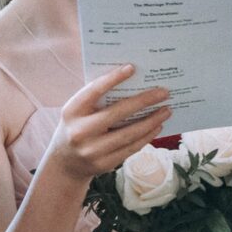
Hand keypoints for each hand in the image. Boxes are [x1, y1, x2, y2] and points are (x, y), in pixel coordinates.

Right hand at [50, 64, 171, 182]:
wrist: (65, 162)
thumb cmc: (77, 127)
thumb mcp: (77, 112)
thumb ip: (96, 100)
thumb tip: (131, 84)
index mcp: (72, 111)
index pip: (94, 91)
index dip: (113, 79)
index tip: (132, 68)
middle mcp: (80, 131)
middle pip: (117, 113)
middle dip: (143, 101)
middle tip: (162, 92)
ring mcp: (92, 150)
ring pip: (129, 133)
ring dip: (151, 121)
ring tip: (166, 110)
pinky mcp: (104, 164)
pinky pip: (131, 148)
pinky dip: (147, 136)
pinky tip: (156, 126)